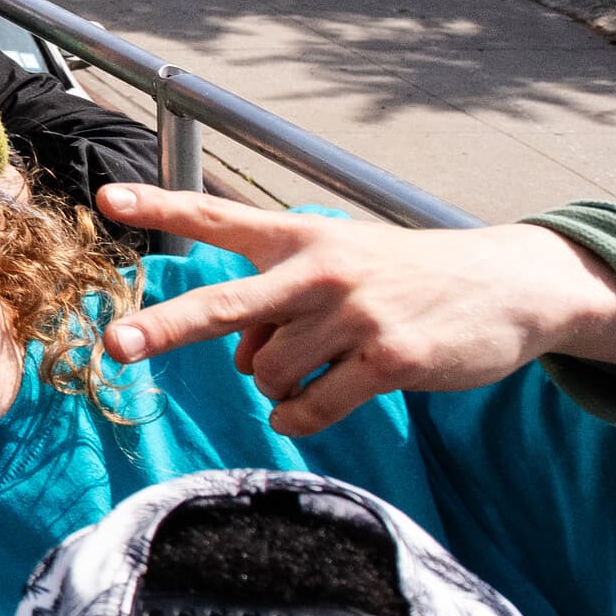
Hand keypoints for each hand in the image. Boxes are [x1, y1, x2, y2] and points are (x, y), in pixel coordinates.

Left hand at [93, 184, 615, 432]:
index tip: (105, 198)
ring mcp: (355, 315)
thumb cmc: (405, 276)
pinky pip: (311, 407)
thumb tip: (244, 365)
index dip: (160, 206)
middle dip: (164, 328)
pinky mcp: (390, 360)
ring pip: (267, 373)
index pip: (218, 216)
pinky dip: (297, 417)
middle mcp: (320, 271)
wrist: (509, 285)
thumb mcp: (340, 262)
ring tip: (313, 367)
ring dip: (273, 386)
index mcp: (301, 237)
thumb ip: (280, 300)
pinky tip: (303, 410)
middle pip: (224, 305)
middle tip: (115, 348)